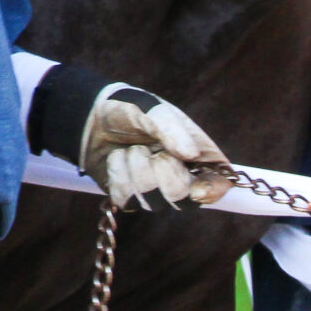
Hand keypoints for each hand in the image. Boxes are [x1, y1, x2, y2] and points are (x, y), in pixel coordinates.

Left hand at [78, 85, 232, 209]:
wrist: (91, 115)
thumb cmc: (130, 107)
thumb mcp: (151, 109)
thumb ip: (171, 129)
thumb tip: (191, 154)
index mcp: (198, 154)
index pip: (219, 182)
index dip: (213, 191)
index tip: (197, 189)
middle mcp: (180, 176)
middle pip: (185, 199)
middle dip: (164, 173)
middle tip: (151, 149)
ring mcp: (155, 190)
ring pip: (155, 202)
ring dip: (138, 169)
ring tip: (130, 149)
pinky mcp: (130, 196)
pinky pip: (128, 201)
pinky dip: (119, 176)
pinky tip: (116, 160)